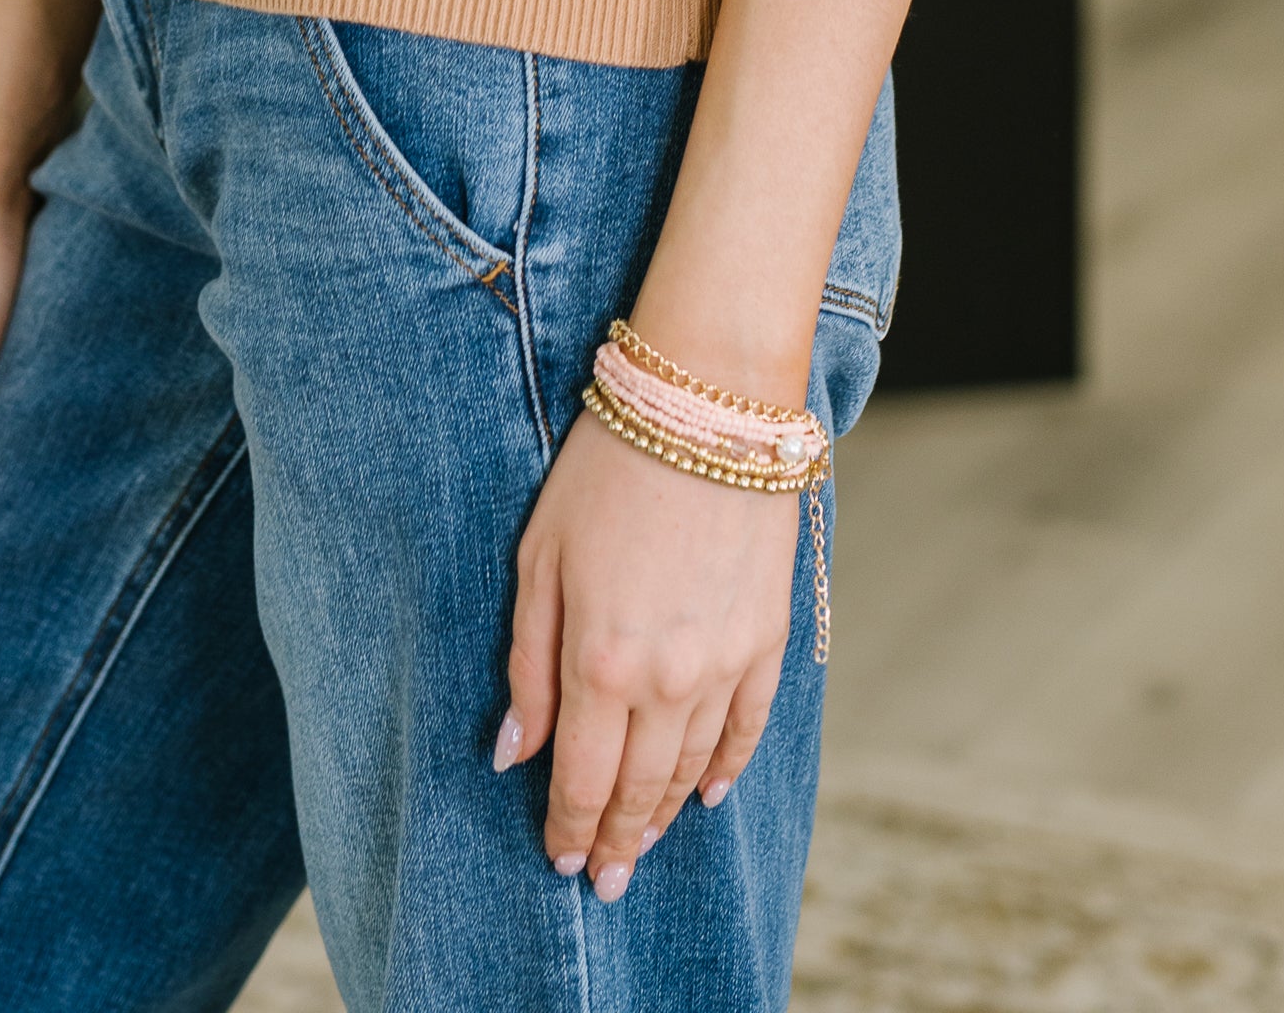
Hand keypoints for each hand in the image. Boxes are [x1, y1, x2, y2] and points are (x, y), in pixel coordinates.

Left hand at [500, 408, 798, 898]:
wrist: (707, 404)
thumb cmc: (606, 468)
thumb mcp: (540, 558)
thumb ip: (527, 663)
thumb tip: (512, 751)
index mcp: (599, 662)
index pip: (579, 779)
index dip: (567, 828)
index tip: (557, 861)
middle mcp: (667, 680)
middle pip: (637, 789)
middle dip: (614, 841)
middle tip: (601, 880)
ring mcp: (727, 664)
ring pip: (691, 770)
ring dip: (662, 817)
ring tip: (639, 848)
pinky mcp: (770, 638)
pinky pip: (748, 728)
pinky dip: (726, 769)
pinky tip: (705, 795)